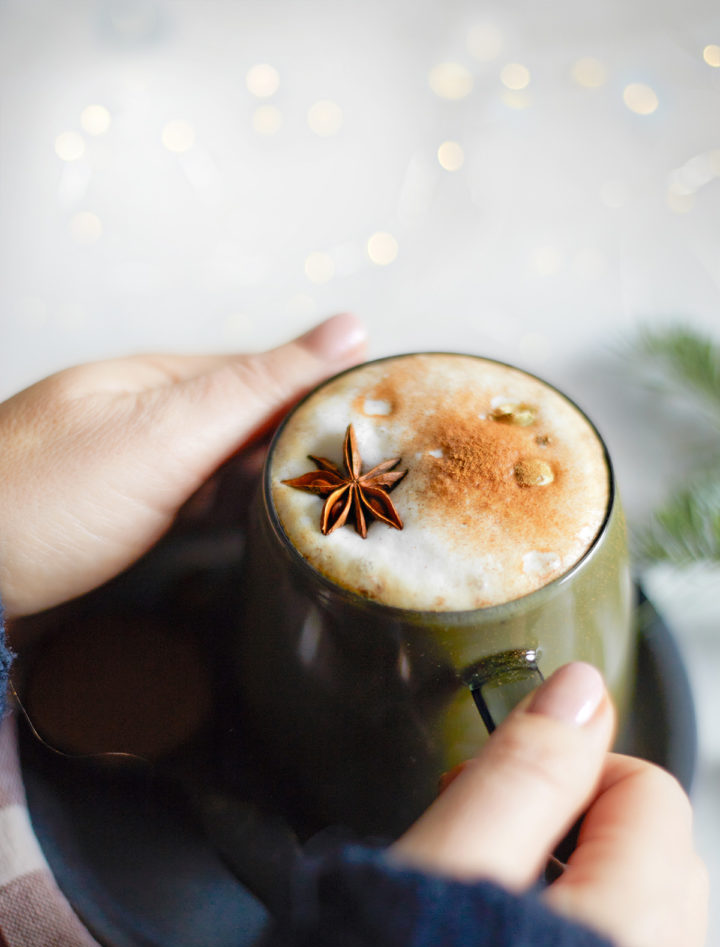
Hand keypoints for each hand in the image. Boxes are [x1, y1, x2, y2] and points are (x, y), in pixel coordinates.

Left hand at [0, 315, 365, 617]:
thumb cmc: (44, 503)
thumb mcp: (166, 434)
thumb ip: (256, 385)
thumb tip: (345, 329)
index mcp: (159, 379)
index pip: (269, 372)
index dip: (328, 394)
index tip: (387, 425)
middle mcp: (148, 417)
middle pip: (250, 420)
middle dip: (306, 444)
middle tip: (373, 480)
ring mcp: (134, 469)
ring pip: (228, 466)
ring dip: (275, 482)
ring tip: (337, 505)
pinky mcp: (125, 519)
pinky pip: (198, 506)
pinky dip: (235, 514)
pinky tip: (261, 527)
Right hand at [392, 662, 707, 946]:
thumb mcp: (448, 874)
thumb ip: (523, 775)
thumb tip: (579, 690)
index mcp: (628, 924)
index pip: (647, 790)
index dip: (566, 770)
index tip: (490, 787)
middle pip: (656, 851)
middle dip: (575, 824)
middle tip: (485, 837)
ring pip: (639, 912)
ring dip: (572, 880)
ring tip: (484, 900)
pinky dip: (570, 940)